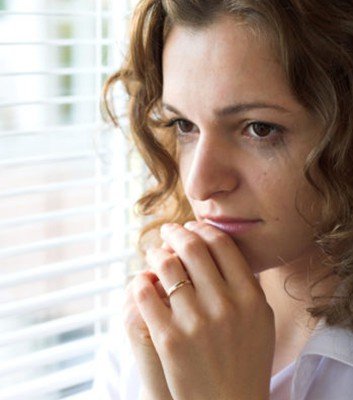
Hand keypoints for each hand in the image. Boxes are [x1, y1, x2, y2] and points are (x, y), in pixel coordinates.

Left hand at [132, 221, 274, 399]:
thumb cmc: (246, 360)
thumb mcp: (261, 320)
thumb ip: (247, 283)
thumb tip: (221, 248)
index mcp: (250, 297)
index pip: (222, 244)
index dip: (203, 228)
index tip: (193, 226)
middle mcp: (224, 305)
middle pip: (193, 248)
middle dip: (176, 231)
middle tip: (168, 230)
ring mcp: (195, 322)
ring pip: (167, 266)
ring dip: (157, 252)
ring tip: (154, 252)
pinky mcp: (168, 338)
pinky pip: (146, 294)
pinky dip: (141, 280)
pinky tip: (144, 280)